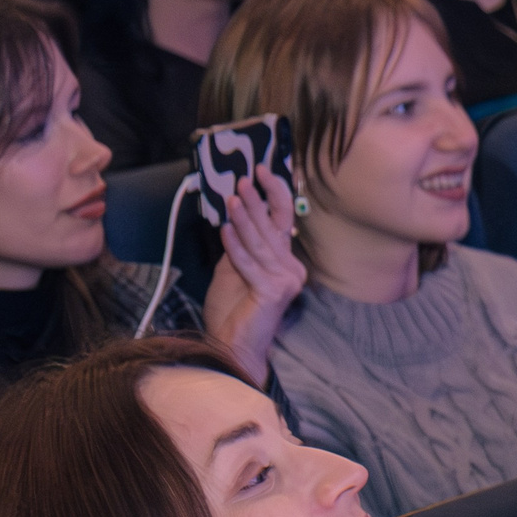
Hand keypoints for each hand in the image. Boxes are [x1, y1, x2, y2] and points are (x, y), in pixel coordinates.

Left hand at [201, 172, 305, 385]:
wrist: (231, 345)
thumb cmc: (232, 310)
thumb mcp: (233, 268)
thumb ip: (240, 245)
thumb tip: (236, 215)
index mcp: (285, 261)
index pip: (283, 221)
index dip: (274, 193)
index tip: (260, 171)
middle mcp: (291, 269)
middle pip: (274, 228)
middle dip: (256, 202)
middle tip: (243, 181)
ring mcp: (285, 282)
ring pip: (261, 244)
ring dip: (245, 220)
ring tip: (232, 200)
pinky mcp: (272, 293)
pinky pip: (250, 264)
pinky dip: (236, 247)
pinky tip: (225, 229)